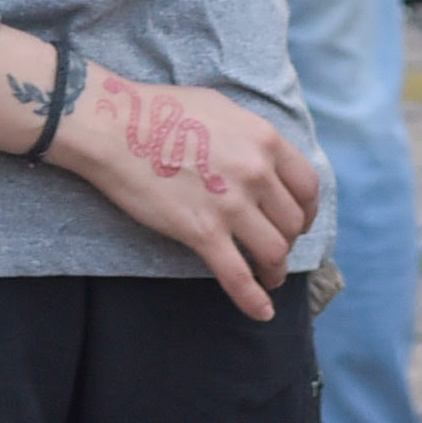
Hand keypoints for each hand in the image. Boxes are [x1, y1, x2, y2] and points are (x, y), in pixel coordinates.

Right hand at [48, 68, 316, 318]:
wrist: (114, 125)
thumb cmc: (159, 110)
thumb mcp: (220, 109)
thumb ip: (249, 136)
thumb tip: (262, 159)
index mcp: (264, 139)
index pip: (307, 185)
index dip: (307, 210)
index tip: (298, 222)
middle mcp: (256, 172)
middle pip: (292, 223)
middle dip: (288, 241)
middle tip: (273, 247)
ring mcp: (230, 204)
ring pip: (274, 252)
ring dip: (275, 271)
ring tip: (268, 277)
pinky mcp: (202, 232)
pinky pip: (238, 276)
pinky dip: (254, 300)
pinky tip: (261, 312)